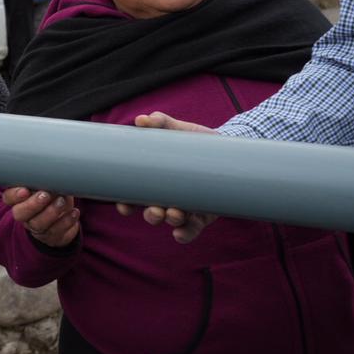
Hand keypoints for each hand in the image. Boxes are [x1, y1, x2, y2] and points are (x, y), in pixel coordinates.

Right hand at [3, 187, 80, 247]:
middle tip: (46, 195)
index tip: (25, 190)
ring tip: (62, 201)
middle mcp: (25, 215)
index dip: (14, 195)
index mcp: (19, 199)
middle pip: (19, 214)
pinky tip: (74, 212)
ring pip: (38, 224)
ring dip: (51, 212)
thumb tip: (54, 172)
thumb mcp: (48, 185)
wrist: (63, 218)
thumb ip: (46, 180)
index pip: (8, 198)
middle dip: (32, 204)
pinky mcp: (51, 236)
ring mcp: (37, 227)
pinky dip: (66, 221)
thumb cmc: (53, 196)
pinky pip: (57, 231)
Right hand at [115, 111, 218, 242]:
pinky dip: (184, 234)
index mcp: (157, 181)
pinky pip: (192, 229)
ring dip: (169, 221)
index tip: (123, 205)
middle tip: (155, 210)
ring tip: (174, 214)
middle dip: (151, 215)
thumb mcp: (180, 130)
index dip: (125, 204)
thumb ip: (161, 123)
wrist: (230, 148)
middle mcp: (169, 197)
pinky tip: (179, 233)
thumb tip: (142, 119)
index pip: (135, 197)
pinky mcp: (206, 214)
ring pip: (172, 221)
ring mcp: (188, 207)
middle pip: (153, 213)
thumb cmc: (197, 141)